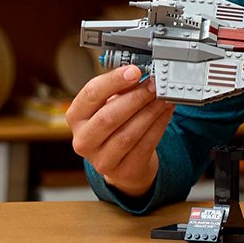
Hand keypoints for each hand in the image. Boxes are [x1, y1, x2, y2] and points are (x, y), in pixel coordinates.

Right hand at [66, 65, 174, 196]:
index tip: (135, 71)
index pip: (90, 95)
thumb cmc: (115, 126)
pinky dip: (159, 125)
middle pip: (109, 117)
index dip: (114, 81)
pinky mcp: (123, 171)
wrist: (123, 162)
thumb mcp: (109, 105)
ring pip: (128, 133)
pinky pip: (144, 145)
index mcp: (76, 117)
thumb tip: (139, 72)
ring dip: (150, 111)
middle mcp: (83, 140)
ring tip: (163, 97)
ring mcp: (102, 160)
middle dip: (136, 98)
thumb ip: (120, 89)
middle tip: (154, 84)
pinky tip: (166, 111)